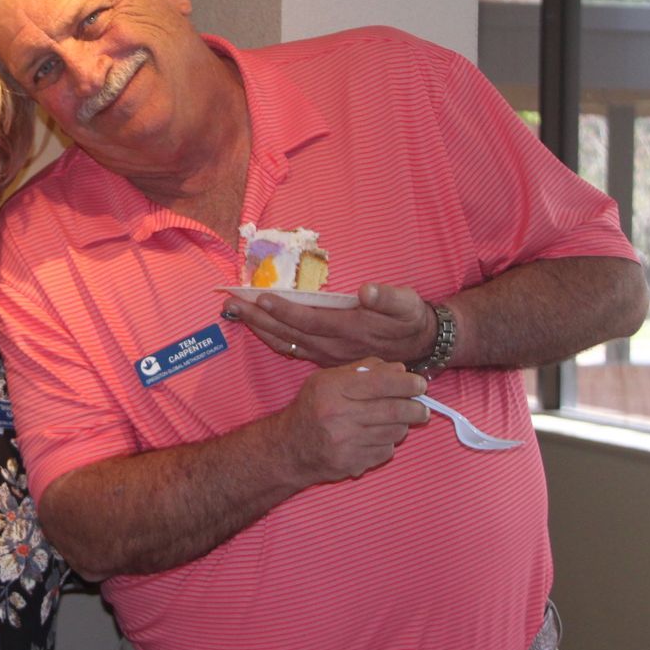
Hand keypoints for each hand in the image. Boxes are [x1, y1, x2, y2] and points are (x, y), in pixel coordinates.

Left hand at [225, 282, 437, 368]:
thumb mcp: (407, 304)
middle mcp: (333, 346)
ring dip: (259, 328)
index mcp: (350, 330)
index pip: (310, 320)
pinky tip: (256, 327)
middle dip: (258, 318)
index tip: (261, 297)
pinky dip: (271, 337)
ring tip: (235, 313)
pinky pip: (292, 349)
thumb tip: (368, 291)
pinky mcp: (325, 357)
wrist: (418, 346)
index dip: (284, 310)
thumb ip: (388, 297)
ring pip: (286, 343)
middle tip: (230, 303)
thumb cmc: (409, 319)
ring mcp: (327, 355)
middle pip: (289, 333)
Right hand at [277, 360, 429, 482]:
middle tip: (421, 407)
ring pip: (394, 432)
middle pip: (394, 410)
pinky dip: (386, 443)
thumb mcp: (328, 379)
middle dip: (416, 408)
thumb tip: (400, 371)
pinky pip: (386, 451)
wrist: (289, 448)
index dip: (408, 383)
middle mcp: (339, 416)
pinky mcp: (352, 464)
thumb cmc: (312, 408)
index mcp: (334, 389)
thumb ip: (364, 370)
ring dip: (400, 426)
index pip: (382, 383)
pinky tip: (374, 438)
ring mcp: (346, 443)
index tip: (420, 385)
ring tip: (393, 421)